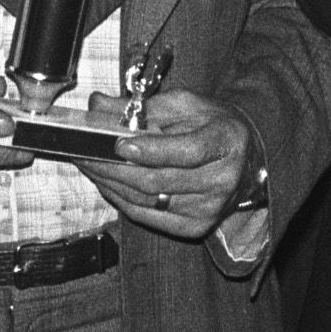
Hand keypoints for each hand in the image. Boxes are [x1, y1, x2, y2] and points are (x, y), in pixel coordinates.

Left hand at [80, 89, 259, 240]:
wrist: (246, 160)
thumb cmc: (214, 128)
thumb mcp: (187, 105)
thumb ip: (144, 106)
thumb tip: (99, 104)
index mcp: (225, 142)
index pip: (184, 152)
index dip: (149, 150)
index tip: (118, 143)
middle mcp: (222, 180)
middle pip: (157, 180)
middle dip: (113, 167)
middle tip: (83, 152)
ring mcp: (209, 209)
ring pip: (146, 200)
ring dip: (110, 183)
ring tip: (88, 164)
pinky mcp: (195, 227)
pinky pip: (147, 216)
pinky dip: (120, 199)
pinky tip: (106, 183)